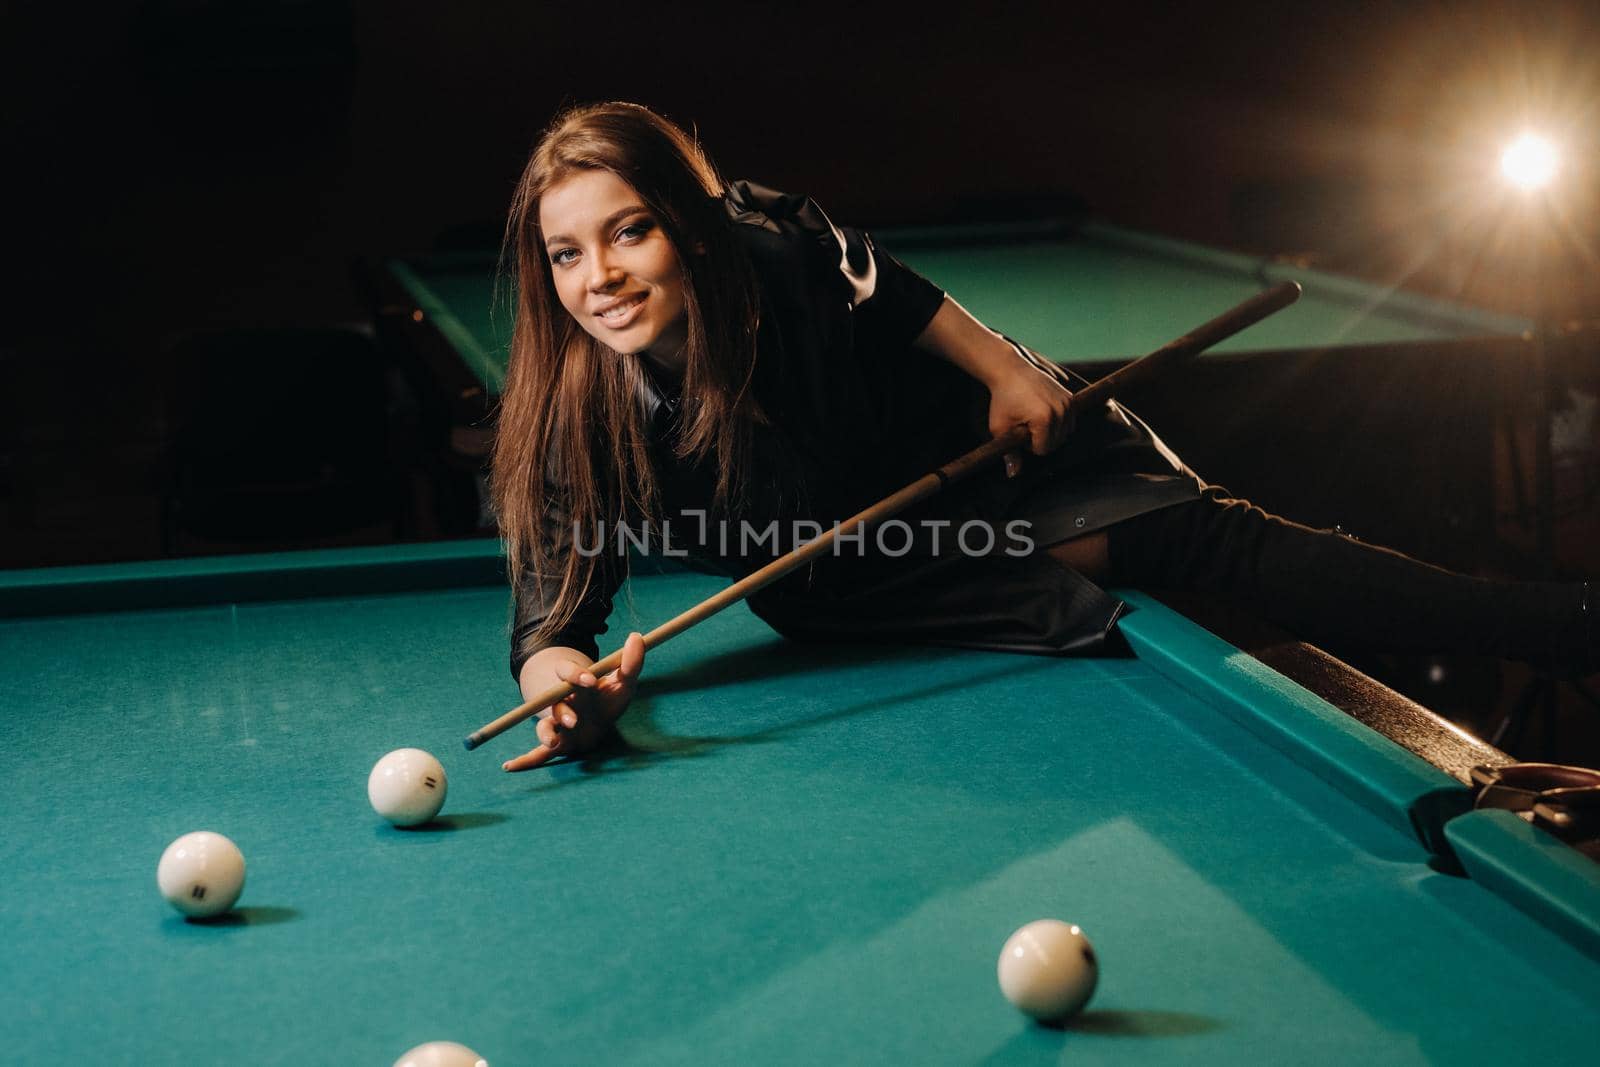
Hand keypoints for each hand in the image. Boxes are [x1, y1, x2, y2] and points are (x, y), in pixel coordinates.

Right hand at [502, 632, 646, 771]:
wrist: (598, 718)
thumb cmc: (607, 697)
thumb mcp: (623, 681)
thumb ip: (631, 662)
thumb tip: (636, 637)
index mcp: (574, 683)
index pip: (567, 673)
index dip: (576, 675)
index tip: (591, 680)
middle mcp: (561, 702)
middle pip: (554, 703)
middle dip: (562, 710)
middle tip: (573, 719)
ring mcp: (557, 724)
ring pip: (545, 727)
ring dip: (546, 733)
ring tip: (552, 741)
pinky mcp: (558, 744)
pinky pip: (538, 753)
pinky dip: (524, 760)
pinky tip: (510, 765)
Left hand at [986, 362, 1074, 477]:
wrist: (1010, 371)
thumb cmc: (1002, 400)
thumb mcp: (1000, 428)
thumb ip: (1009, 453)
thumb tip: (1013, 475)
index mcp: (1044, 418)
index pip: (1043, 450)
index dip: (1028, 446)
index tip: (1019, 430)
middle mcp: (1060, 410)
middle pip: (1056, 443)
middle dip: (1040, 440)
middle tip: (1025, 425)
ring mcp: (1068, 403)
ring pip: (1065, 434)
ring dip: (1050, 433)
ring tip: (1033, 420)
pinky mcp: (1070, 398)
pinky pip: (1069, 422)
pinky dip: (1058, 423)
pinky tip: (1042, 414)